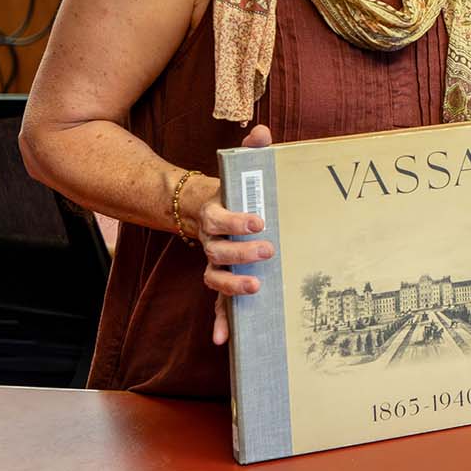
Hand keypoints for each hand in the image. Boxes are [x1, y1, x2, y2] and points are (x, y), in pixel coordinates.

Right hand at [206, 124, 275, 344]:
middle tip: (268, 251)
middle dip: (241, 253)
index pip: (222, 217)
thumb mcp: (242, 169)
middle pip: (220, 251)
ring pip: (215, 278)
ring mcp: (214, 263)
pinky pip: (217, 304)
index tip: (259, 219)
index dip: (237, 219)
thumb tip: (261, 130)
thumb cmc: (234, 190)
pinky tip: (224, 340)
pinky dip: (220, 321)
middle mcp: (211, 241)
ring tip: (256, 288)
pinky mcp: (221, 279)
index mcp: (216, 215)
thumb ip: (252, 151)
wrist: (202, 208)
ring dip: (232, 286)